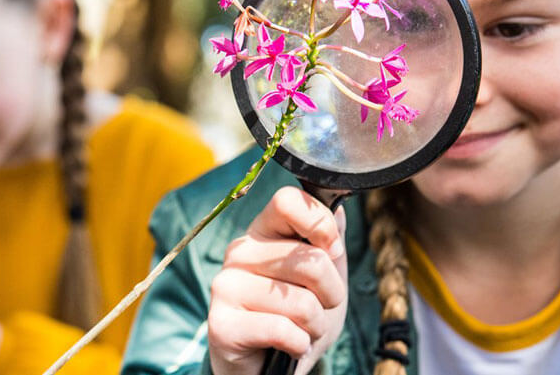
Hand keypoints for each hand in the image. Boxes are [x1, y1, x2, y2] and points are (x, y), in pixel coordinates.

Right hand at [208, 187, 349, 374]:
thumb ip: (329, 237)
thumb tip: (338, 208)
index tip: (332, 250)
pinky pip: (282, 330)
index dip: (320, 225)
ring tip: (302, 329)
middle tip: (319, 308)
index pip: (287, 201)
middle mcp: (239, 252)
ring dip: (315, 326)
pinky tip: (289, 345)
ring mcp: (225, 287)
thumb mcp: (324, 274)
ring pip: (301, 302)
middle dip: (331, 294)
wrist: (269, 365)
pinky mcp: (221, 325)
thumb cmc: (296, 315)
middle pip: (311, 260)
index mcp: (262, 231)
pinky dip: (299, 344)